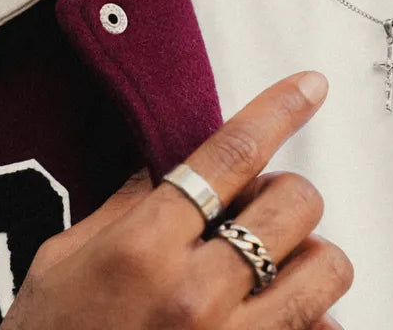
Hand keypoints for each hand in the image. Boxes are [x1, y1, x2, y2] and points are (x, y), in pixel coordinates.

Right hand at [1, 71, 350, 329]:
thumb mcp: (66, 262)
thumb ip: (129, 205)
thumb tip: (175, 161)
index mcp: (142, 249)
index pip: (231, 155)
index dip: (279, 111)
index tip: (310, 86)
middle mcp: (195, 295)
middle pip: (294, 202)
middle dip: (283, 195)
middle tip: (253, 212)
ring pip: (326, 265)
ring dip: (306, 253)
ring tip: (269, 264)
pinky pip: (320, 328)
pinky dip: (312, 314)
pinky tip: (277, 309)